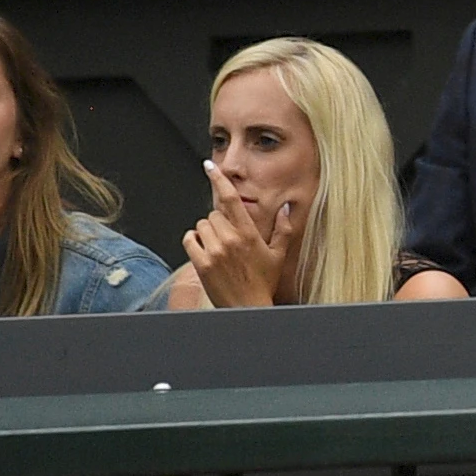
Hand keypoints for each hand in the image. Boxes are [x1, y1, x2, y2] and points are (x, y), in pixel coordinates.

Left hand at [182, 176, 300, 309]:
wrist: (247, 308)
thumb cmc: (263, 283)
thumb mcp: (278, 256)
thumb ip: (283, 229)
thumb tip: (285, 208)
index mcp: (249, 235)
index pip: (231, 200)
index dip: (219, 180)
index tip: (210, 167)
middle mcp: (230, 240)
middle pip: (214, 214)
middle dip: (219, 222)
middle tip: (229, 239)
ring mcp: (214, 252)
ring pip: (201, 225)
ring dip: (207, 232)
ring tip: (219, 248)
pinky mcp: (201, 263)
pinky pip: (190, 238)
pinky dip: (194, 241)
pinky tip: (205, 250)